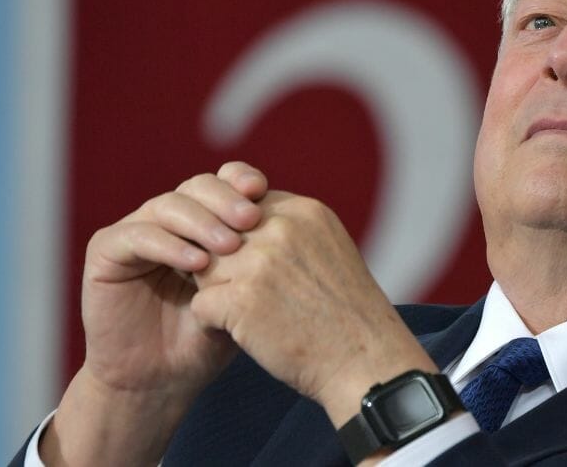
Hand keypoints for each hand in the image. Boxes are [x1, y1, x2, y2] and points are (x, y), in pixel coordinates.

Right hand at [43, 162, 267, 465]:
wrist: (163, 379)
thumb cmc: (212, 337)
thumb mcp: (245, 293)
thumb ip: (261, 256)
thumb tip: (296, 222)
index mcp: (205, 219)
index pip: (225, 183)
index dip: (243, 181)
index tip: (266, 191)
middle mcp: (170, 218)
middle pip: (198, 187)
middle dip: (226, 199)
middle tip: (252, 218)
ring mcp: (136, 230)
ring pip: (169, 205)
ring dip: (202, 222)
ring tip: (230, 245)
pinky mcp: (106, 251)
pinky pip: (138, 236)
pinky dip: (169, 245)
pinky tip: (197, 262)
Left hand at [189, 190, 436, 426]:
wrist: (365, 361)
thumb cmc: (346, 314)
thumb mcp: (328, 250)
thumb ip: (289, 232)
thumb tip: (239, 225)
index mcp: (303, 211)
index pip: (239, 205)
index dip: (240, 240)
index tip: (261, 270)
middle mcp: (280, 227)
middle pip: (217, 237)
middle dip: (226, 267)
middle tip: (259, 298)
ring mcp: (259, 261)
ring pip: (203, 270)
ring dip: (220, 295)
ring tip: (256, 316)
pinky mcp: (241, 299)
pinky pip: (201, 305)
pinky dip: (216, 325)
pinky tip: (250, 334)